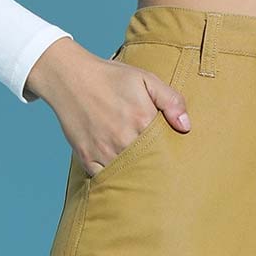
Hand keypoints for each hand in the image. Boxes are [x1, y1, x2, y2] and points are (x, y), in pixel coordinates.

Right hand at [24, 37, 190, 176]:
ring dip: (134, 175)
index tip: (172, 158)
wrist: (69, 76)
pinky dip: (112, 178)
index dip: (169, 154)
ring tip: (141, 173)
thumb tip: (186, 127)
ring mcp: (104, 151)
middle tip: (160, 171)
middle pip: (148, 165)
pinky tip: (119, 174)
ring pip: (127, 174)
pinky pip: (105, 178)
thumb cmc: (110, 77)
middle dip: (154, 168)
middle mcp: (124, 139)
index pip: (165, 148)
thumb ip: (170, 100)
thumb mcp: (144, 79)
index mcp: (142, 120)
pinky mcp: (88, 159)